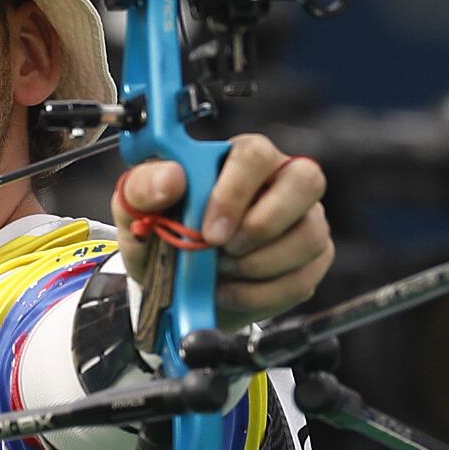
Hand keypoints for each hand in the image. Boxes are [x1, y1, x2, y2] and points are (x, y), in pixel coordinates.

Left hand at [111, 134, 332, 330]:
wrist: (173, 287)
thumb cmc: (162, 234)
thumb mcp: (137, 211)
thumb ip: (144, 188)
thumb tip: (171, 178)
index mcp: (240, 158)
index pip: (255, 155)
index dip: (235, 193)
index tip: (209, 232)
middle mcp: (282, 181)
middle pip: (307, 181)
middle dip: (263, 225)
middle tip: (225, 251)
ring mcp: (304, 220)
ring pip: (310, 236)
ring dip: (259, 265)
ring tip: (221, 272)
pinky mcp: (312, 261)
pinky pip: (304, 279)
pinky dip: (262, 295)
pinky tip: (231, 292)